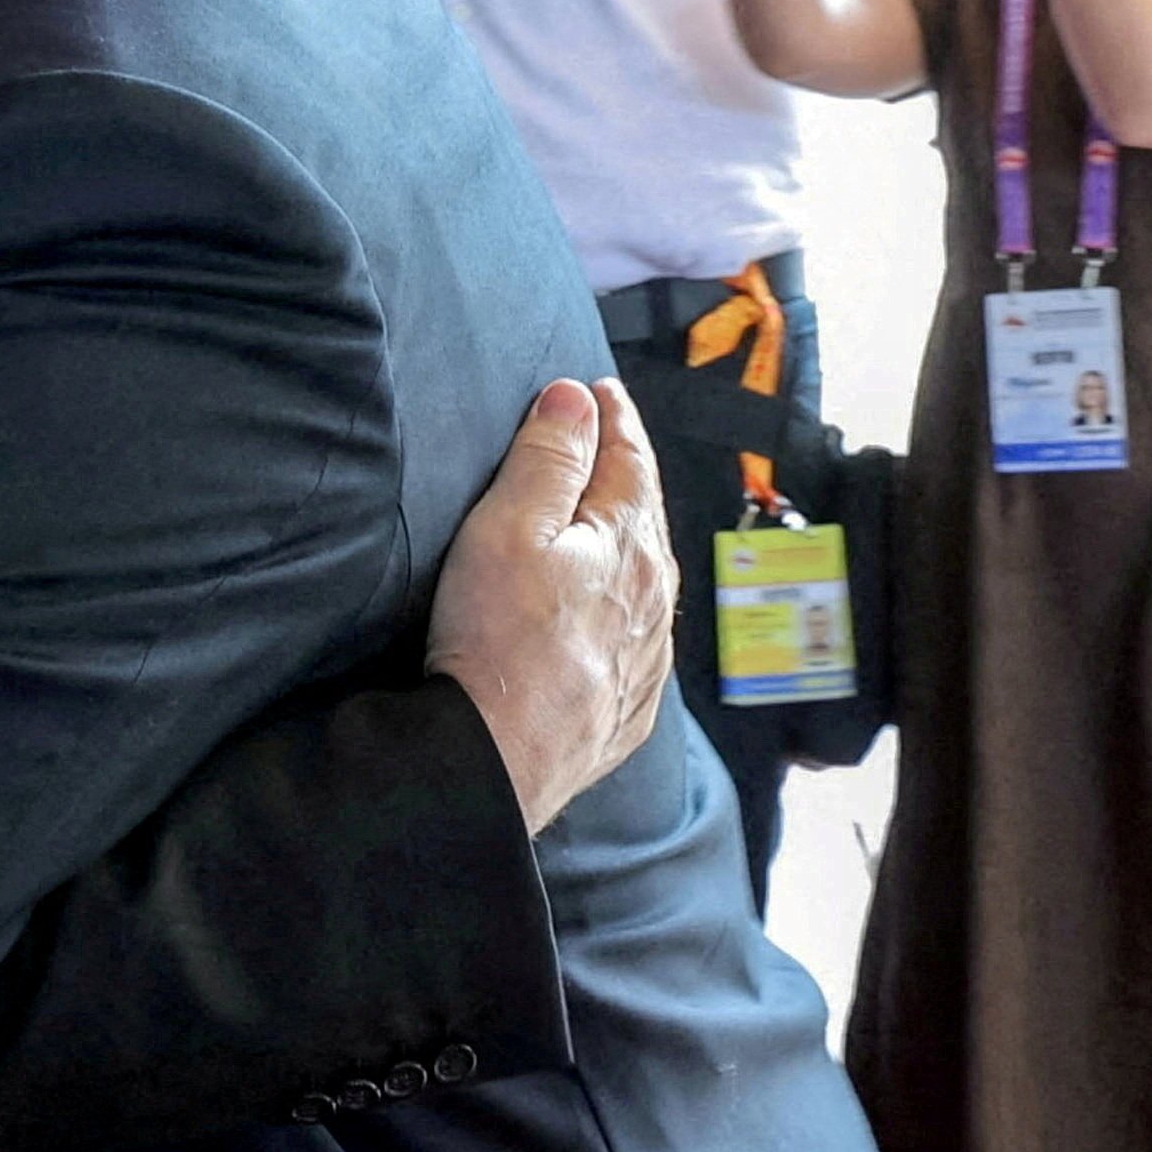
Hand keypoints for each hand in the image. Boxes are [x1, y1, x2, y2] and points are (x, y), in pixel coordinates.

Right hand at [427, 377, 673, 834]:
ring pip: (649, 576)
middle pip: (646, 514)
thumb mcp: (510, 526)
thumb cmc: (499, 642)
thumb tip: (577, 400)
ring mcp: (646, 654)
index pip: (629, 459)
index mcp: (627, 542)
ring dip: (632, 537)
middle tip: (611, 439)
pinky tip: (614, 611)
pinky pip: (642, 636)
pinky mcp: (626, 703)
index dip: (614, 418)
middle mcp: (652, 596)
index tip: (604, 393)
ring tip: (614, 515)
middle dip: (628, 470)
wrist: (503, 758)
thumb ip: (547, 459)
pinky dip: (629, 605)